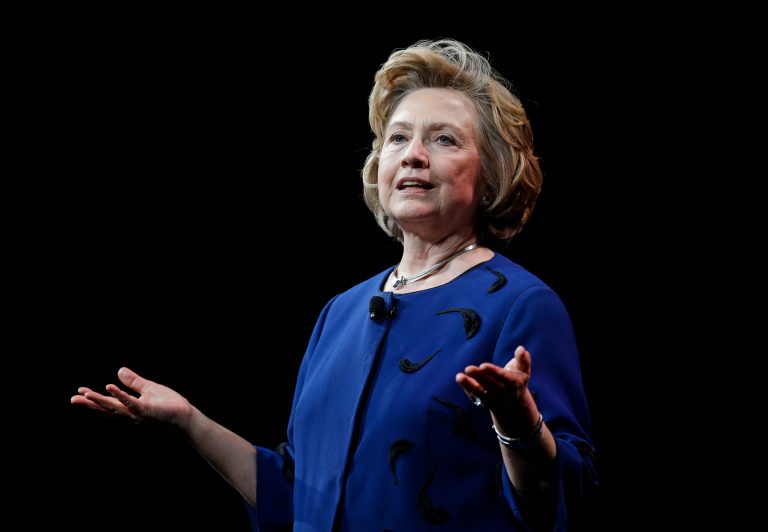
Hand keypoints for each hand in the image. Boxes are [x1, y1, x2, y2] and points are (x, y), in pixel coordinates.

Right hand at [71, 367, 192, 427]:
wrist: (184, 415)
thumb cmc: (169, 404)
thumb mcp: (148, 389)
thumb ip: (133, 382)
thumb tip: (119, 370)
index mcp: (130, 408)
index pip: (109, 403)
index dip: (94, 399)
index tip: (79, 393)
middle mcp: (130, 414)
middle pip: (107, 409)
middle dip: (90, 404)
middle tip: (73, 399)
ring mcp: (137, 414)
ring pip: (115, 408)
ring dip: (100, 401)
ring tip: (86, 394)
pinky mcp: (146, 411)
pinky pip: (131, 403)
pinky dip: (120, 396)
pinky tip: (110, 387)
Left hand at [455, 345, 539, 434]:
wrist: (514, 405)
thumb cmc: (517, 381)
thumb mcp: (524, 371)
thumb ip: (523, 359)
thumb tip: (520, 348)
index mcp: (512, 382)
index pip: (502, 377)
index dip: (493, 371)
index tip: (483, 365)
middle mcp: (502, 391)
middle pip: (489, 383)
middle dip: (478, 376)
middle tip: (468, 368)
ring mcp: (492, 397)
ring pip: (479, 391)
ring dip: (469, 384)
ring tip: (459, 377)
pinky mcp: (483, 401)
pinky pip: (474, 396)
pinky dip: (467, 389)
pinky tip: (460, 379)